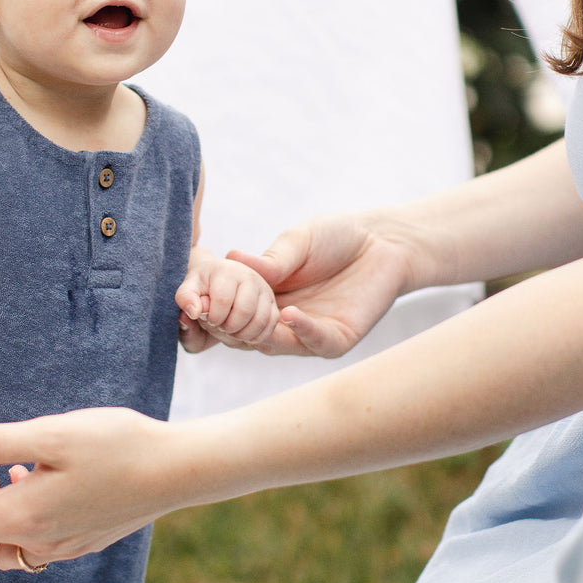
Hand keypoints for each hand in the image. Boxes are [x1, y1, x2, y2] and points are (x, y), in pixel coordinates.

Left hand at [0, 408, 174, 562]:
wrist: (177, 471)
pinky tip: (31, 475)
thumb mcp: (51, 435)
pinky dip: (17, 510)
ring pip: (2, 534)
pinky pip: (32, 533)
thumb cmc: (116, 445)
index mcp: (21, 515)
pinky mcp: (81, 538)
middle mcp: (36, 538)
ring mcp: (62, 543)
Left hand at [176, 252, 280, 352]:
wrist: (215, 284)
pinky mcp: (272, 303)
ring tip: (230, 330)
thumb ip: (185, 299)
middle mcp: (249, 276)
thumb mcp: (187, 291)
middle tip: (220, 326)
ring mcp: (264, 289)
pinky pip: (270, 326)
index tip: (208, 318)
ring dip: (242, 334)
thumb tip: (194, 311)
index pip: (222, 300)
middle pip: (244, 311)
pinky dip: (255, 336)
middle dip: (228, 327)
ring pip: (260, 320)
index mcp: (225, 270)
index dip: (214, 317)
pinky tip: (242, 334)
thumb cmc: (200, 290)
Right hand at [227, 214, 413, 356]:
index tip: (198, 300)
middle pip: (245, 335)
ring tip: (255, 314)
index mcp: (264, 298)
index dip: (214, 309)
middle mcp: (281, 320)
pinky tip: (289, 314)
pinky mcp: (337, 340)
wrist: (384, 241)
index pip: (230, 313)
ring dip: (263, 332)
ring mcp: (308, 334)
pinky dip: (301, 330)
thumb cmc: (337, 237)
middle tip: (217, 315)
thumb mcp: (297, 242)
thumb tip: (231, 258)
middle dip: (231, 327)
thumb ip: (271, 259)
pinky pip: (314, 342)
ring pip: (275, 345)